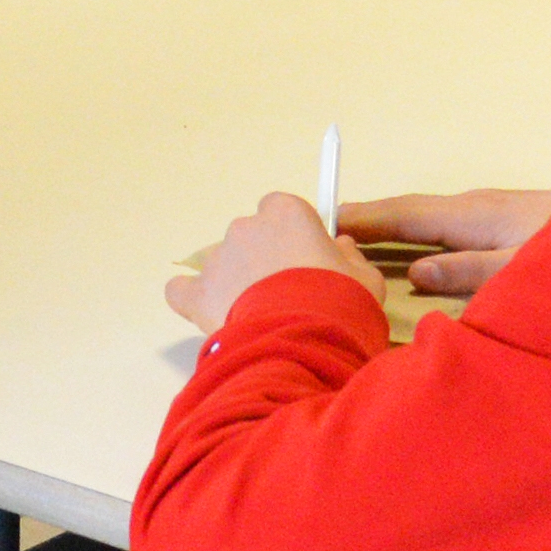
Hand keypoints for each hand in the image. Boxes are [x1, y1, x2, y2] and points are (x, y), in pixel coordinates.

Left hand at [167, 192, 374, 329]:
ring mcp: (217, 259)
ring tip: (259, 316)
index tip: (307, 259)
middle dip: (264, 258)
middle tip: (286, 292)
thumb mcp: (366, 278)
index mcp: (285, 212)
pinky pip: (184, 290)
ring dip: (238, 281)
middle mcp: (245, 227)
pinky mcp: (196, 293)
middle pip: (251, 236)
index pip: (282, 210)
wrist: (301, 341)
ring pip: (225, 263)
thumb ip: (350, 256)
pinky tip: (211, 315)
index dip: (294, 234)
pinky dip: (195, 299)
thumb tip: (340, 246)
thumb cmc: (339, 302)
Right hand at [341, 188, 550, 301]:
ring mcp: (494, 213)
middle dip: (369, 221)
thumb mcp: (522, 271)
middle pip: (410, 213)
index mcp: (473, 215)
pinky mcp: (508, 224)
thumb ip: (469, 273)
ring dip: (393, 228)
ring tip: (357, 242)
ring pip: (429, 219)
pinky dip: (419, 234)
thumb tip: (415, 272)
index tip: (321, 222)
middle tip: (323, 232)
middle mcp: (478, 207)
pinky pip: (447, 226)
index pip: (404, 214)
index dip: (364, 219)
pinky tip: (418, 252)